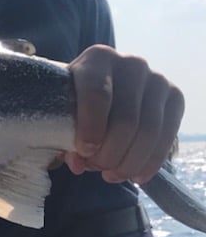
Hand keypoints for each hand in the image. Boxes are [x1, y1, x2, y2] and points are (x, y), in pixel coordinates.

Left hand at [66, 45, 183, 182]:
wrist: (101, 95)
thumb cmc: (74, 104)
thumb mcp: (62, 114)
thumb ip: (64, 135)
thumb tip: (79, 162)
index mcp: (98, 59)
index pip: (97, 93)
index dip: (91, 127)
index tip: (84, 152)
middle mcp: (131, 64)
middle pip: (126, 119)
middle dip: (109, 154)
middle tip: (94, 168)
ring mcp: (157, 80)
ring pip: (148, 132)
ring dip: (128, 162)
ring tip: (110, 175)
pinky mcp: (174, 98)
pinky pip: (167, 137)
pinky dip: (150, 163)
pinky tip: (135, 177)